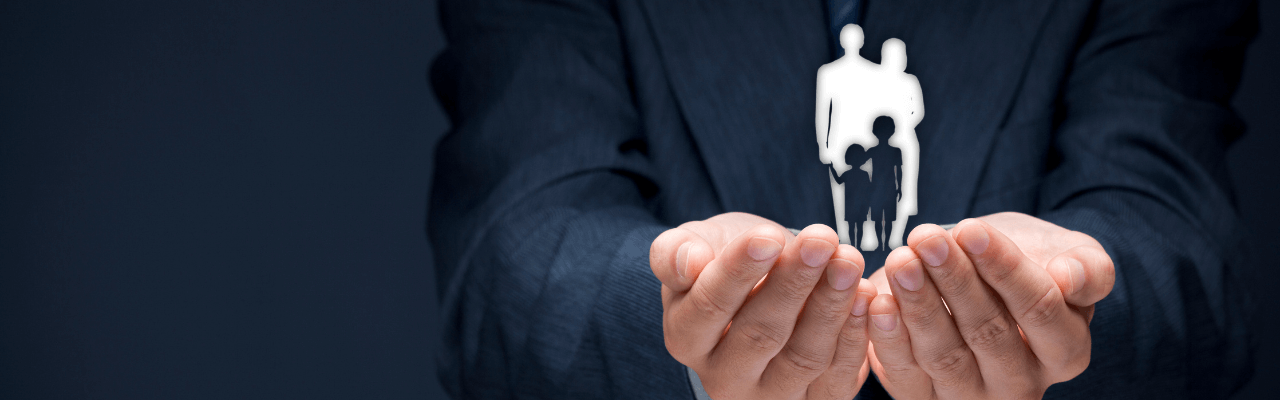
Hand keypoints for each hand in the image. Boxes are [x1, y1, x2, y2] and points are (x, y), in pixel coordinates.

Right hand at [650, 212, 877, 399]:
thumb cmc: (723, 261)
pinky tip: (865, 294)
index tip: (768, 236)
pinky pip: (837, 378)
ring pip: (803, 357)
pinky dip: (855, 337)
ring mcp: (770, 395)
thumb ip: (676, 253)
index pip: (709, 306)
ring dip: (830, 306)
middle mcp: (723, 377)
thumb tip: (687, 263)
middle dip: (794, 283)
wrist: (760, 286)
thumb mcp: (694, 246)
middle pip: (760, 334)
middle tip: (821, 240)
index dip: (739, 271)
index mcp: (686, 338)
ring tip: (847, 259)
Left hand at [864, 212, 1114, 398]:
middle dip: (954, 280)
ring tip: (902, 260)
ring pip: (945, 355)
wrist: (977, 274)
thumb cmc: (1028, 263)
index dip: (1004, 268)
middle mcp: (1023, 384)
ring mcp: (974, 397)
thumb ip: (1087, 268)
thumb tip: (1072, 278)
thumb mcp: (1068, 254)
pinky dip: (890, 339)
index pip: (1040, 309)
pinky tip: (878, 301)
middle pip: (989, 333)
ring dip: (919, 305)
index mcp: (1066, 351)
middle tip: (925, 238)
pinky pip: (907, 376)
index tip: (970, 229)